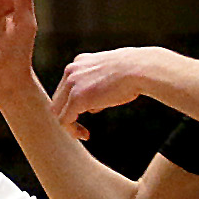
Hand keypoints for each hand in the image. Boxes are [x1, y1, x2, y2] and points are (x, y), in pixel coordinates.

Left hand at [51, 47, 170, 139]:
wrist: (140, 69)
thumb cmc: (136, 72)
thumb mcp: (113, 73)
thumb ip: (101, 84)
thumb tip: (97, 103)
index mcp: (80, 62)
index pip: (68, 85)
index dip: (74, 101)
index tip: (89, 111)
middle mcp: (71, 71)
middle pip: (59, 97)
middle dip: (68, 112)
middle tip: (82, 127)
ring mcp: (71, 84)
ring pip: (58, 109)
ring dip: (69, 123)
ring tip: (83, 133)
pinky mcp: (77, 98)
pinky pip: (64, 119)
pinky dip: (71, 130)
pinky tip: (85, 135)